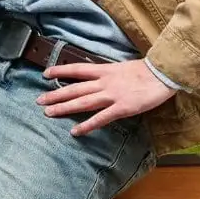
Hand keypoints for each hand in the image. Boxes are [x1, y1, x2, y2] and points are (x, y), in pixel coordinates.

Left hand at [36, 59, 176, 135]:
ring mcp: (111, 95)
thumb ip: (106, 72)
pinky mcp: (121, 108)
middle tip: (39, 100)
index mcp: (103, 69)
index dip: (60, 71)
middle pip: (74, 88)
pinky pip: (101, 118)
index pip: (76, 69)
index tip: (45, 74)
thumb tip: (94, 75)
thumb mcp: (120, 66)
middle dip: (55, 94)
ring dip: (64, 108)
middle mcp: (103, 82)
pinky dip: (87, 125)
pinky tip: (75, 131)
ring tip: (49, 113)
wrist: (161, 74)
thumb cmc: (143, 70)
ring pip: (82, 102)